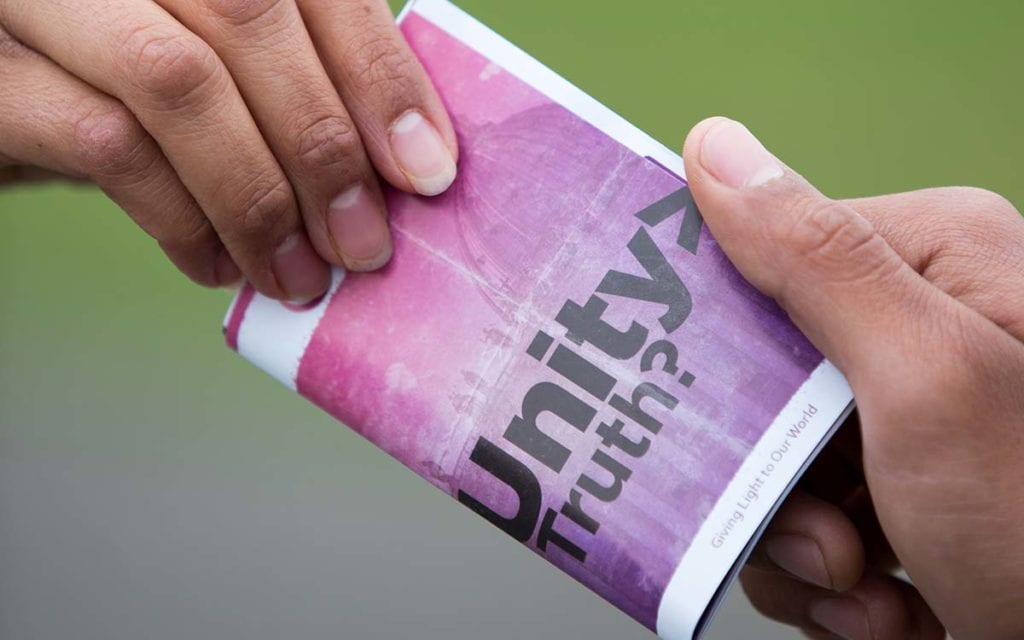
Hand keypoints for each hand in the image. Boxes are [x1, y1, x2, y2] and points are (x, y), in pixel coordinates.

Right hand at [0, 0, 457, 301]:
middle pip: (252, 19)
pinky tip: (220, 265)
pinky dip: (183, 221)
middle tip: (363, 245)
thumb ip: (289, 74)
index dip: (380, 73)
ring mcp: (44, 1)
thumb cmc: (121, 79)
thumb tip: (402, 157)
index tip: (427, 168)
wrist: (7, 87)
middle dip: (325, 147)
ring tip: (296, 275)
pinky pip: (109, 145)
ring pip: (180, 82)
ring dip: (259, 198)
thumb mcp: (216, 57)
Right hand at [683, 118, 1023, 638]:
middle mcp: (920, 329)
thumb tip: (714, 147)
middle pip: (760, 382)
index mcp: (932, 261)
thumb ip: (817, 261)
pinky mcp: (902, 494)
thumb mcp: (927, 378)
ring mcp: (909, 420)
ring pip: (774, 466)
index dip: (718, 340)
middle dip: (774, 480)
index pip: (764, 263)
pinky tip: (892, 609)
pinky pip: (808, 527)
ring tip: (868, 583)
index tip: (708, 414)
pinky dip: (833, 590)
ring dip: (804, 551)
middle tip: (832, 540)